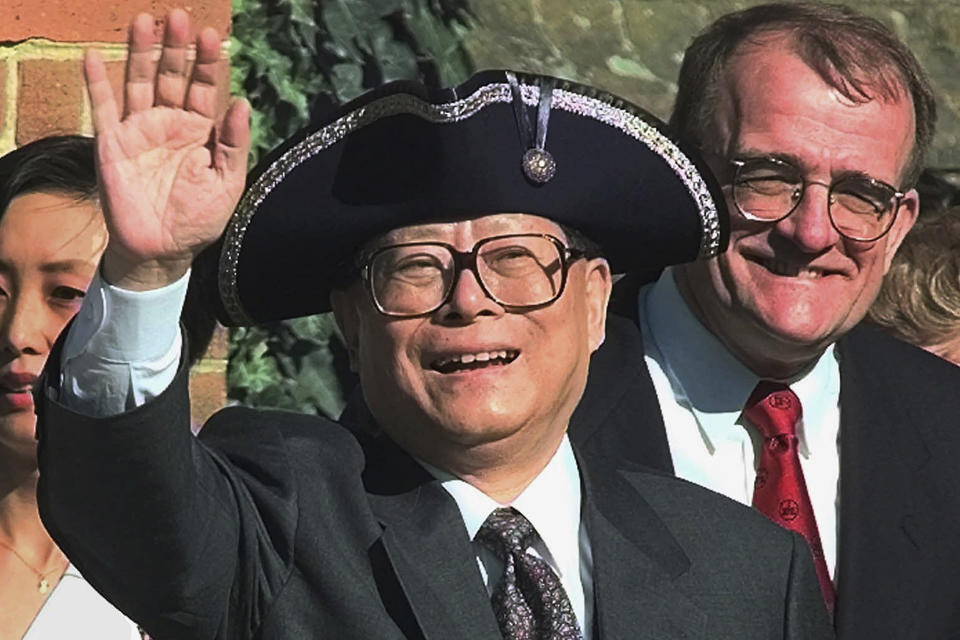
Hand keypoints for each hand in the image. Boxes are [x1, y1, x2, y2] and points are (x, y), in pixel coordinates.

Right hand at [85, 9, 249, 289]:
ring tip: (144, 21)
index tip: (212, 38)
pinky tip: (94, 54)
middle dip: (177, 48)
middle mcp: (170, 123)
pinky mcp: (112, 143)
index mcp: (201, 131)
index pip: (206, 88)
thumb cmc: (199, 219)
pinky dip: (96, 82)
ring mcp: (140, 130)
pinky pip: (103, 107)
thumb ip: (233, 143)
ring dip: (140, 52)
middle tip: (179, 19)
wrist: (162, 250)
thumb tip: (243, 102)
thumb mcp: (227, 182)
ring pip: (139, 82)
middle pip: (172, 76)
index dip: (208, 63)